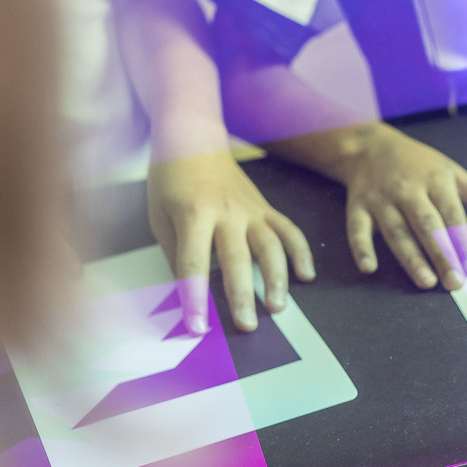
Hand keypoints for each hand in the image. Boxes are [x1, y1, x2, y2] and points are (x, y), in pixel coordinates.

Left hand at [147, 151, 312, 332]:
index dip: (195, 299)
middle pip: (236, 260)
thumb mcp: (160, 218)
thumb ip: (176, 256)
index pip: (194, 265)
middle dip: (242, 296)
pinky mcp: (265, 208)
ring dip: (277, 278)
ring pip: (271, 246)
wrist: (193, 138)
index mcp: (192, 215)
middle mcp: (226, 213)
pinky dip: (301, 253)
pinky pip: (289, 231)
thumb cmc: (171, 181)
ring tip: (278, 306)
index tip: (197, 328)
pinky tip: (305, 276)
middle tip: (247, 326)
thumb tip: (188, 296)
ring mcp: (250, 210)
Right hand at [330, 124, 466, 290]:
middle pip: (427, 226)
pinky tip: (369, 268)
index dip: (462, 241)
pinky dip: (361, 248)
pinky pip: (357, 229)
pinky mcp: (358, 207)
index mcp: (435, 181)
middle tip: (454, 282)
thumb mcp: (453, 172)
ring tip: (426, 281)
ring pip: (397, 231)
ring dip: (410, 257)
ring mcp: (381, 199)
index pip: (452, 214)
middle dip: (441, 255)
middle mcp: (408, 190)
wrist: (369, 146)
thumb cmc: (417, 163)